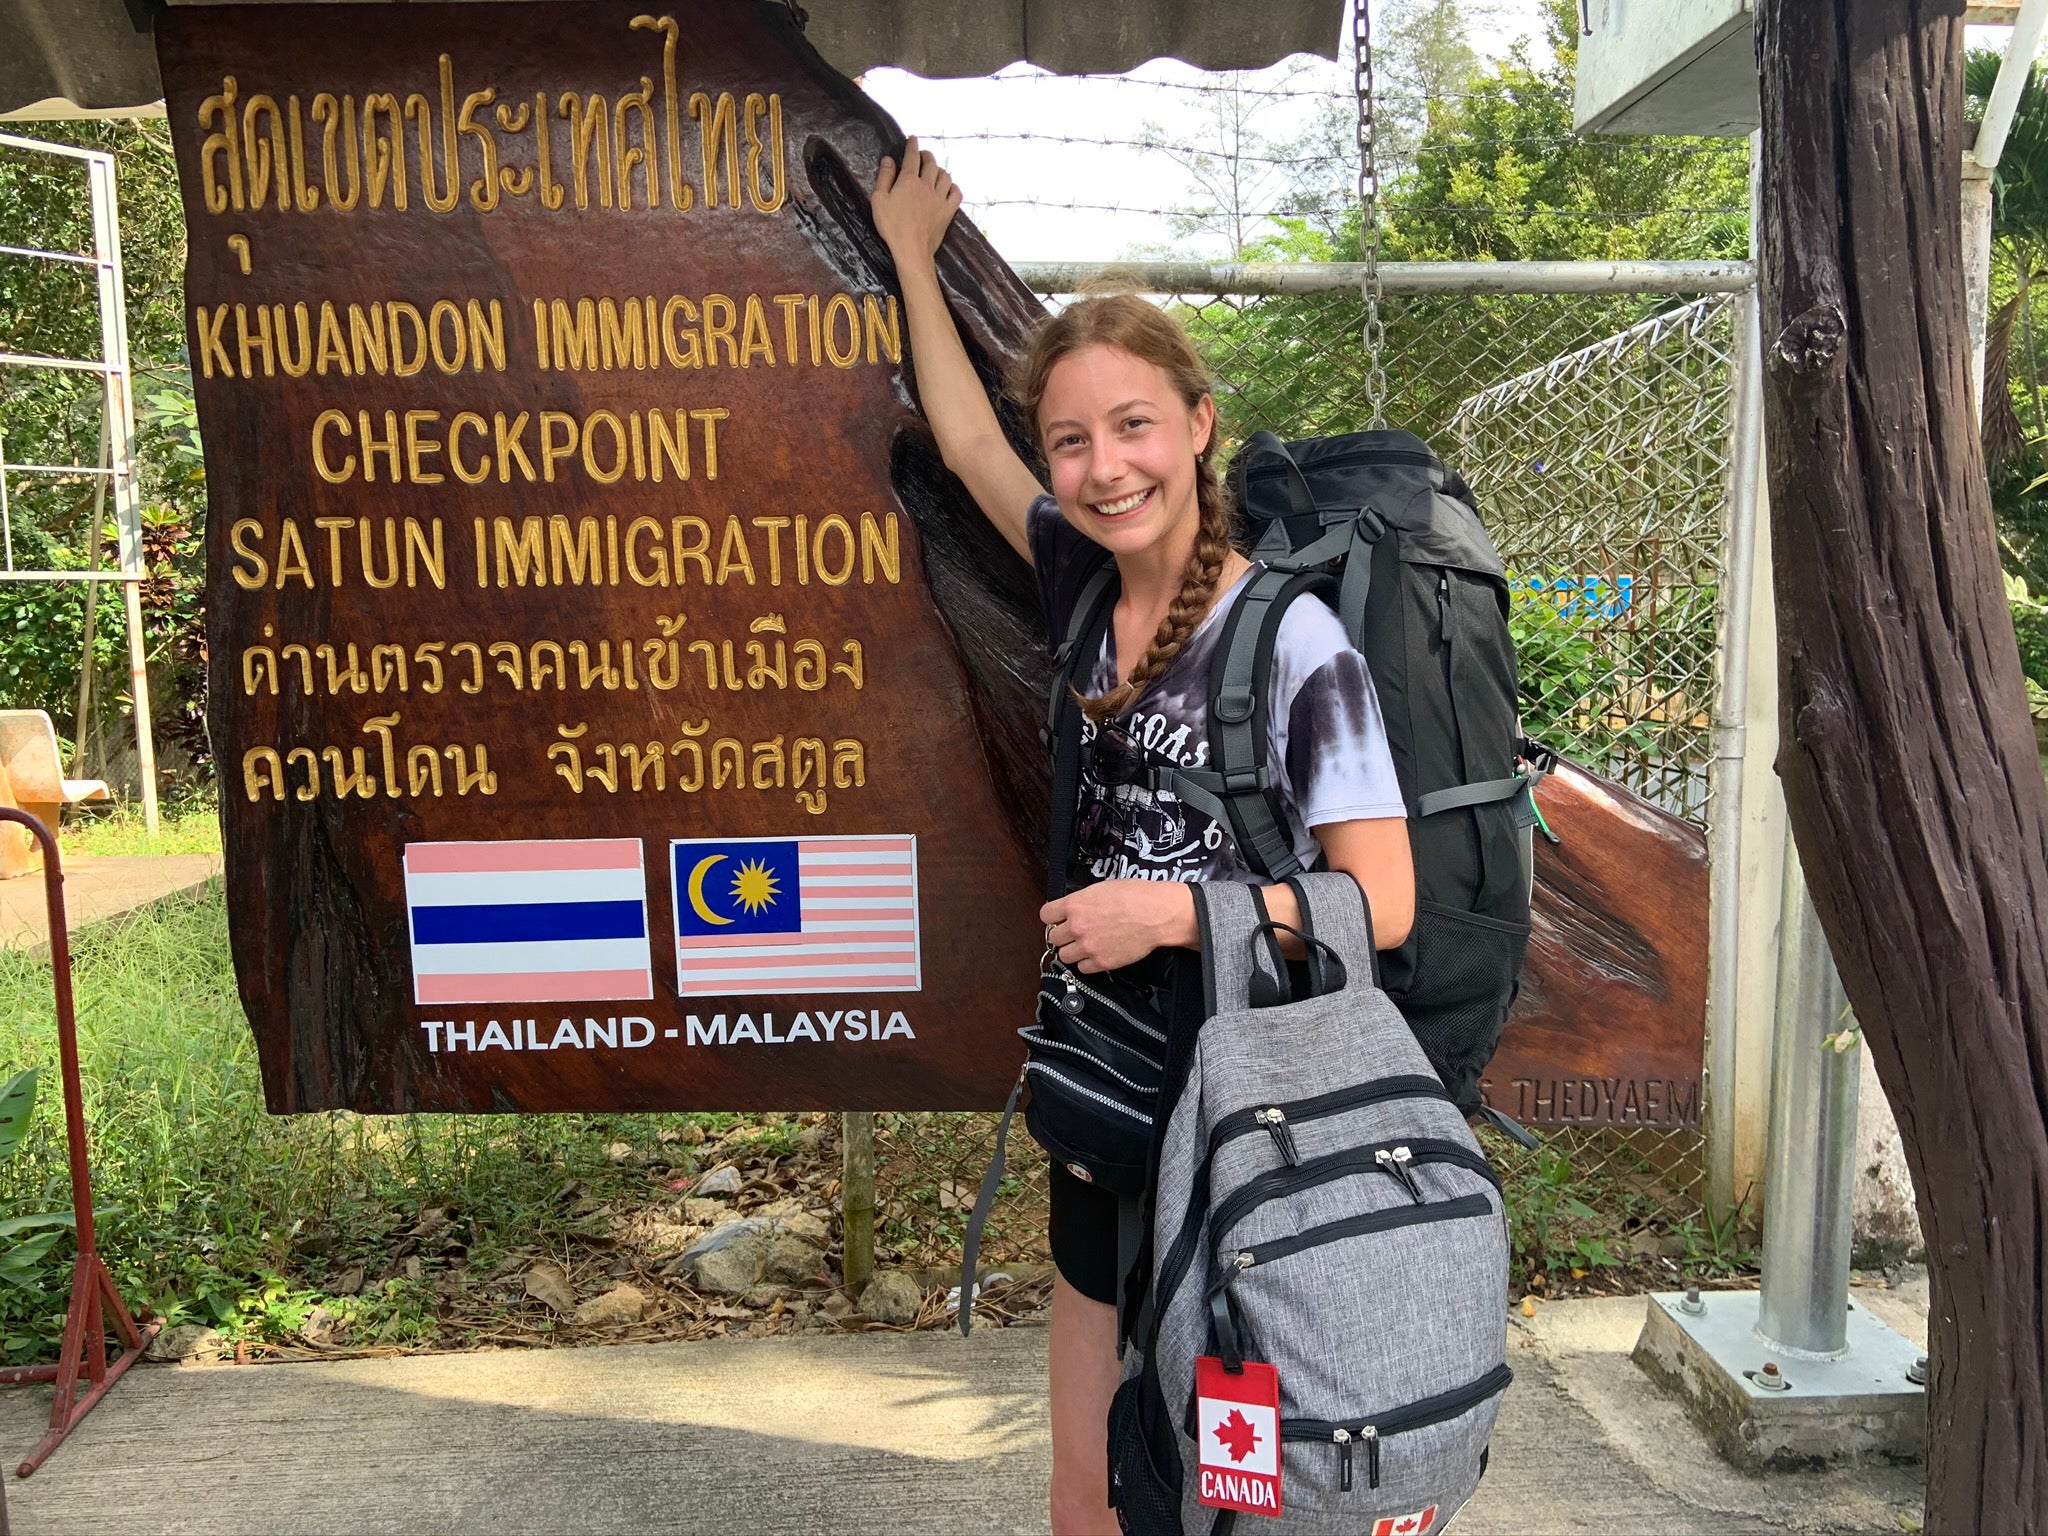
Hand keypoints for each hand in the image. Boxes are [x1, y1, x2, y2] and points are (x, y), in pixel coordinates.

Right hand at [871, 135, 961, 265]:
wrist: (911, 249)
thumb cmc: (891, 225)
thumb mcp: (879, 200)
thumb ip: (884, 178)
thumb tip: (888, 160)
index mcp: (909, 180)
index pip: (912, 156)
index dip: (912, 145)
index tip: (913, 139)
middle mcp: (927, 185)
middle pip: (931, 163)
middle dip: (927, 155)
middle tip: (923, 155)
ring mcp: (940, 198)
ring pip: (945, 176)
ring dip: (940, 170)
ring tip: (935, 171)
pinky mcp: (948, 211)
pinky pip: (956, 194)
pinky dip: (953, 187)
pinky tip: (949, 188)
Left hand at [1040, 881, 1197, 973]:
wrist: (1157, 914)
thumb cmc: (1135, 896)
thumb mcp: (1101, 889)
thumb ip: (1081, 902)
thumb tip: (1072, 910)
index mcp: (1075, 905)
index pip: (1045, 915)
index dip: (1053, 917)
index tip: (1059, 919)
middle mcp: (1077, 926)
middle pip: (1054, 937)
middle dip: (1064, 935)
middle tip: (1076, 933)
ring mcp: (1088, 946)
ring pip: (1064, 955)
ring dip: (1073, 950)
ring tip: (1087, 944)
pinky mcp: (1101, 962)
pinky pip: (1082, 968)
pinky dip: (1088, 963)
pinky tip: (1098, 953)